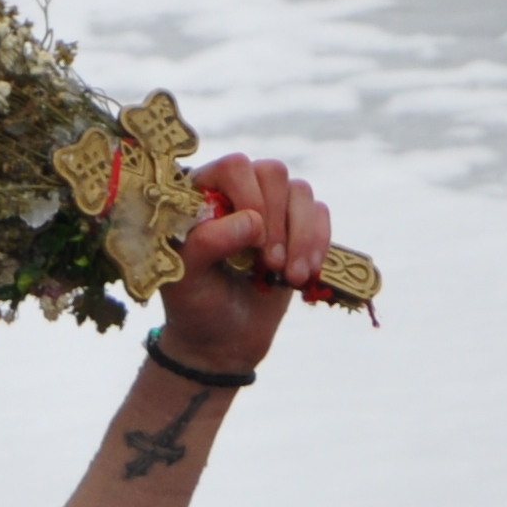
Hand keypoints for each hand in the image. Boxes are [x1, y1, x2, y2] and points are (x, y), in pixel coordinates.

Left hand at [153, 152, 331, 382]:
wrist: (223, 340)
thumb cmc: (196, 304)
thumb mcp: (186, 278)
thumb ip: (206, 243)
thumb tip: (252, 221)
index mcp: (202, 193)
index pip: (234, 166)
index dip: (249, 196)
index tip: (251, 239)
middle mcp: (239, 190)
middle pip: (273, 173)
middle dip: (278, 222)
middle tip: (270, 264)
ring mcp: (271, 206)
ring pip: (301, 192)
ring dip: (301, 237)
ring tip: (291, 277)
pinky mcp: (298, 226)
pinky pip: (320, 214)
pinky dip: (318, 244)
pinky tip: (304, 275)